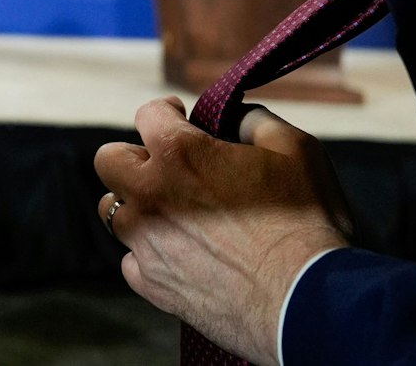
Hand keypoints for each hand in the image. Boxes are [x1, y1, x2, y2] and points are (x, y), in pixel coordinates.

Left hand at [92, 97, 352, 365]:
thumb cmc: (305, 223)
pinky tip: (177, 255)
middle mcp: (150, 195)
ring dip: (137, 206)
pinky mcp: (154, 285)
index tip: (178, 117)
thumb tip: (236, 118)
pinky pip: (131, 262)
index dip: (166, 111)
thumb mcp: (295, 149)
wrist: (307, 302)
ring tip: (170, 212)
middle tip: (164, 166)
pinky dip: (148, 255)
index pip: (148, 114)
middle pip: (108, 162)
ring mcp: (146, 243)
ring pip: (114, 213)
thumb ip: (255, 120)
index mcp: (179, 154)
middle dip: (133, 157)